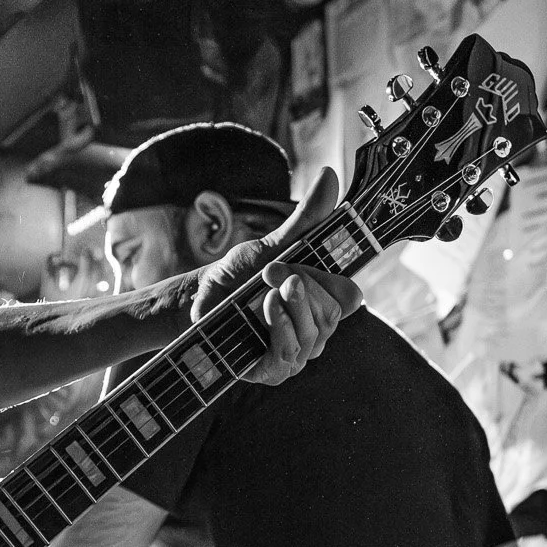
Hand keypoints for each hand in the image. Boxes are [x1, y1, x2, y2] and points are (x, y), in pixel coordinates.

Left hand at [193, 169, 363, 385]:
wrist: (196, 301)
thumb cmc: (236, 276)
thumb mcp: (270, 245)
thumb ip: (305, 220)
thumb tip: (330, 174)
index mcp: (321, 301)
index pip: (350, 296)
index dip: (329, 280)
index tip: (293, 264)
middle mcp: (315, 330)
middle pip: (333, 313)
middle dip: (301, 288)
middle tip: (268, 274)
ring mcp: (296, 353)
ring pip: (314, 334)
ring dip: (289, 306)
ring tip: (262, 293)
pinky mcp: (273, 371)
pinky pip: (290, 355)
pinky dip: (280, 329)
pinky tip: (265, 311)